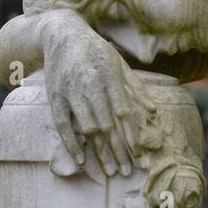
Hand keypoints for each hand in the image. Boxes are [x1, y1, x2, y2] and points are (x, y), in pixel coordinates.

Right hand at [42, 19, 153, 175]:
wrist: (63, 35)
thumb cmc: (97, 52)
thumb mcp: (120, 65)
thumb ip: (135, 89)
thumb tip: (154, 112)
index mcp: (110, 76)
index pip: (123, 111)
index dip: (131, 134)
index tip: (138, 154)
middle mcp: (90, 84)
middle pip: (106, 124)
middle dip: (117, 150)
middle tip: (126, 172)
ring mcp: (70, 91)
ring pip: (86, 128)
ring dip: (98, 152)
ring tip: (109, 172)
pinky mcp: (54, 97)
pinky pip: (63, 125)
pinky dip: (71, 145)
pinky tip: (82, 162)